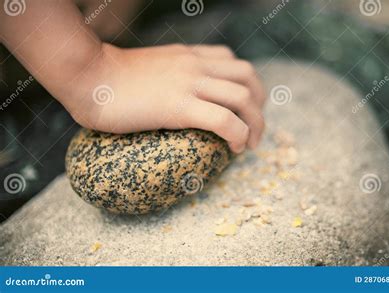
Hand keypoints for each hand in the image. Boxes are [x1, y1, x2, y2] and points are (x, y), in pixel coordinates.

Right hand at [69, 43, 265, 152]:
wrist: (87, 74)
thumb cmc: (109, 77)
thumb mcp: (151, 66)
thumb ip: (171, 75)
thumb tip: (175, 97)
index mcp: (189, 56)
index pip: (233, 61)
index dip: (247, 86)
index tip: (243, 110)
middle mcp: (196, 65)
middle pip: (248, 77)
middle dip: (260, 105)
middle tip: (254, 130)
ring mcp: (190, 84)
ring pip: (244, 97)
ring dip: (256, 123)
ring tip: (248, 145)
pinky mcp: (179, 106)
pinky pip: (225, 119)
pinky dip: (239, 134)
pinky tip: (235, 148)